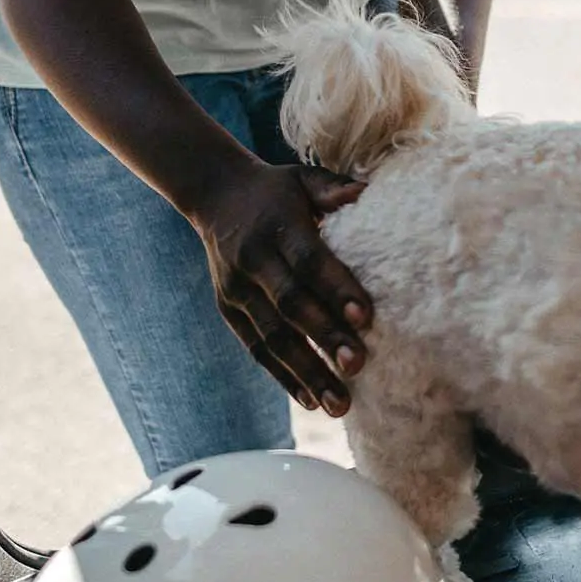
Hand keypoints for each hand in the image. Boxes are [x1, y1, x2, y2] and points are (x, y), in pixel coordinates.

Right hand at [187, 160, 370, 414]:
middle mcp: (253, 260)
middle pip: (291, 305)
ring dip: (306, 372)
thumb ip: (332, 187)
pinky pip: (256, 348)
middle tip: (357, 366)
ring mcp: (236, 289)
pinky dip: (282, 376)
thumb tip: (363, 192)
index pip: (308, 260)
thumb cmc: (277, 190)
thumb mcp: (303, 179)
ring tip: (338, 402)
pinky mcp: (228, 311)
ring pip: (272, 337)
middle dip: (324, 338)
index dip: (336, 288)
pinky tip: (309, 400)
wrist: (215, 195)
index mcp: (276, 225)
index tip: (365, 318)